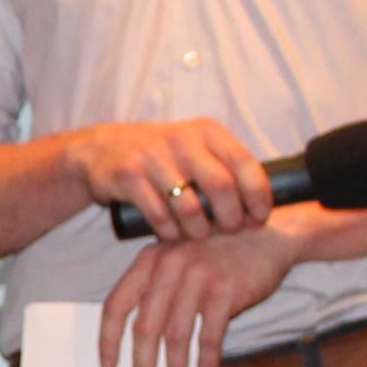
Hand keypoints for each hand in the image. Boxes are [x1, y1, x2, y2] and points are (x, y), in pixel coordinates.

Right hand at [68, 117, 274, 245]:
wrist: (102, 149)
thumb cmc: (162, 156)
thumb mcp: (196, 148)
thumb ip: (226, 167)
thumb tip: (264, 203)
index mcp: (207, 131)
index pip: (245, 163)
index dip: (258, 195)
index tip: (260, 218)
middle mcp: (182, 139)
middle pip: (221, 186)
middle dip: (231, 217)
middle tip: (230, 231)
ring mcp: (153, 156)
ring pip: (189, 205)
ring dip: (199, 229)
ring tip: (199, 235)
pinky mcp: (128, 175)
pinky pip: (158, 213)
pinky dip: (169, 231)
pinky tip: (172, 235)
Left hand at [100, 217, 304, 366]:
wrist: (266, 238)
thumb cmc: (217, 256)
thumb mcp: (178, 260)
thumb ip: (155, 290)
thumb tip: (138, 345)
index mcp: (149, 260)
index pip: (117, 304)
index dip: (108, 340)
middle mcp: (169, 265)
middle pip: (145, 327)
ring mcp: (197, 276)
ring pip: (177, 336)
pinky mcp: (225, 289)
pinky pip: (209, 337)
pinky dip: (205, 364)